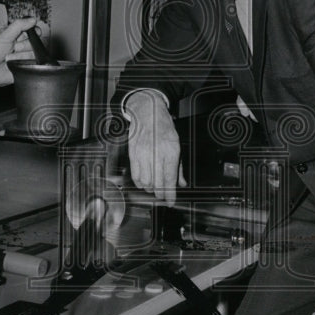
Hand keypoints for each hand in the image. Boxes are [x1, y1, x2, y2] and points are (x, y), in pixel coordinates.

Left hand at [0, 17, 36, 88]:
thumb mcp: (4, 35)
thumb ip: (19, 26)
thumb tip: (33, 20)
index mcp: (17, 35)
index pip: (33, 30)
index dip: (34, 31)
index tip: (31, 32)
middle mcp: (21, 45)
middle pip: (35, 42)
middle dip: (23, 45)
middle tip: (13, 47)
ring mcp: (23, 56)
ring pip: (33, 53)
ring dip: (19, 55)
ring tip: (9, 57)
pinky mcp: (24, 67)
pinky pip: (32, 64)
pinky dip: (22, 63)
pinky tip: (13, 64)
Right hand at [124, 89, 184, 203]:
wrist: (148, 112)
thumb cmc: (164, 127)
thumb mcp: (177, 144)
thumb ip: (179, 166)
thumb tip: (181, 184)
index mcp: (171, 150)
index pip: (170, 178)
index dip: (170, 194)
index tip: (170, 202)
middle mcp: (156, 153)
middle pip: (157, 182)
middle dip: (160, 193)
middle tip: (163, 195)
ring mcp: (143, 153)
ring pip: (145, 181)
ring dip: (150, 188)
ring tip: (154, 187)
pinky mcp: (133, 153)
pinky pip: (135, 175)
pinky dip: (139, 182)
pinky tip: (144, 182)